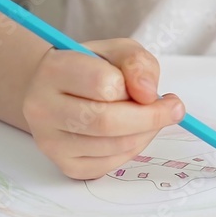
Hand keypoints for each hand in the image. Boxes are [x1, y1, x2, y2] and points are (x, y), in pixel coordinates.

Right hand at [21, 39, 184, 179]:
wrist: (59, 92)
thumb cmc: (92, 69)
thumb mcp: (117, 52)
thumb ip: (137, 63)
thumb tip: (148, 93)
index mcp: (53, 70)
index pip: (104, 84)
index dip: (137, 89)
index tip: (155, 92)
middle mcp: (42, 108)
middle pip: (107, 121)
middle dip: (150, 118)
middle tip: (173, 110)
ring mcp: (50, 141)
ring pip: (113, 146)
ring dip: (145, 133)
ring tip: (149, 119)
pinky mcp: (65, 165)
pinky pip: (110, 164)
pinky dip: (132, 150)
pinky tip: (132, 134)